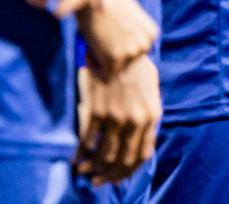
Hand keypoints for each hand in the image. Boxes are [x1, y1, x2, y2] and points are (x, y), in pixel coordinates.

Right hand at [74, 54, 160, 185]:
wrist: (120, 48)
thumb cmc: (137, 66)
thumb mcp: (152, 90)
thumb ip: (149, 114)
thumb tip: (145, 138)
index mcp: (151, 116)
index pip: (142, 155)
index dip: (130, 170)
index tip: (118, 177)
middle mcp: (135, 121)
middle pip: (124, 160)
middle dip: (111, 175)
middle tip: (99, 181)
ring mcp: (116, 118)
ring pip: (104, 155)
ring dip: (94, 168)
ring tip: (85, 172)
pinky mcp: (97, 112)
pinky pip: (88, 141)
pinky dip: (81, 153)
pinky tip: (76, 158)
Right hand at [77, 0, 158, 78]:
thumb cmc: (106, 0)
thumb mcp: (127, 18)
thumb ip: (130, 36)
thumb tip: (126, 57)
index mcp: (151, 34)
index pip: (135, 53)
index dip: (119, 48)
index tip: (108, 36)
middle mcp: (145, 44)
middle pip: (126, 63)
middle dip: (111, 56)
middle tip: (99, 39)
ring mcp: (131, 52)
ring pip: (114, 70)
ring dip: (101, 60)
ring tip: (94, 42)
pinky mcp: (115, 59)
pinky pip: (104, 77)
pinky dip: (94, 68)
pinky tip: (89, 51)